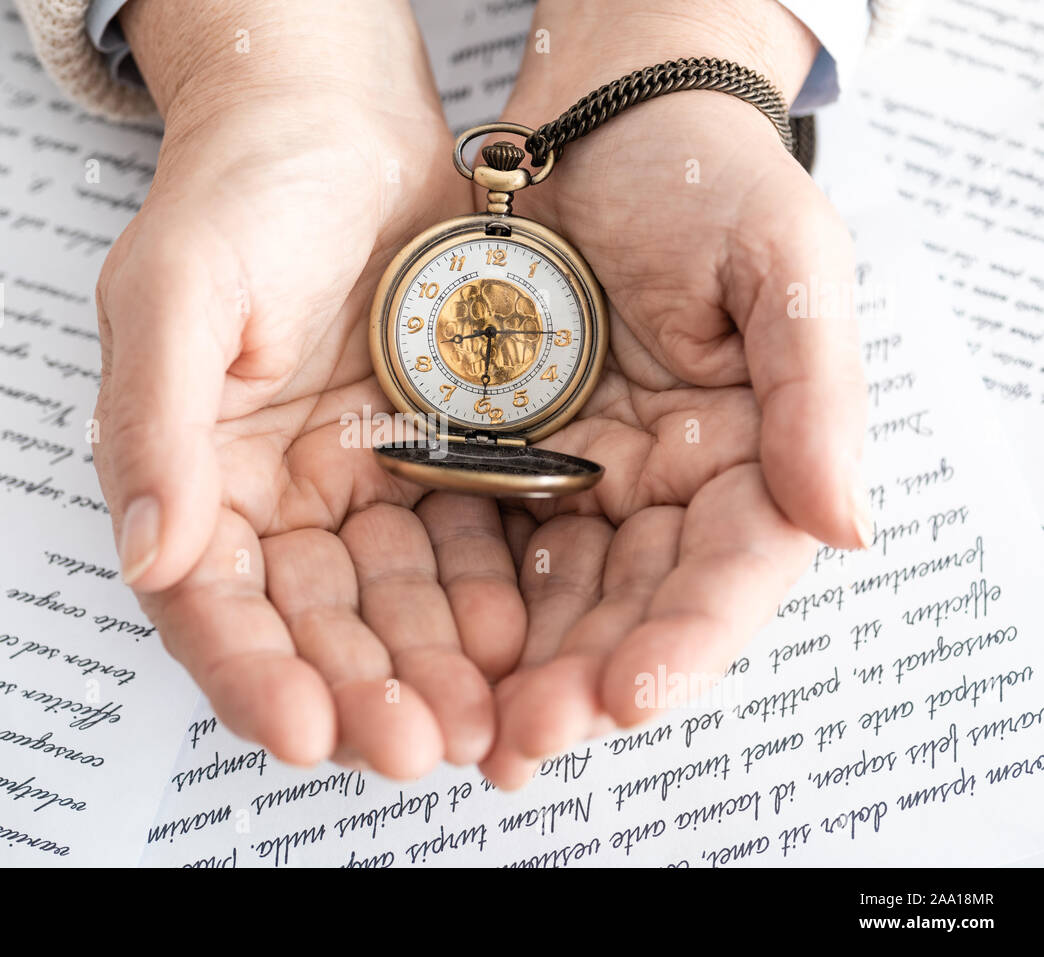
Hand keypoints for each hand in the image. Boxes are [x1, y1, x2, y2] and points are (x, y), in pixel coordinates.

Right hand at [92, 0, 524, 776]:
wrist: (342, 124)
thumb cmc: (243, 191)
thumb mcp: (176, 289)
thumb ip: (154, 420)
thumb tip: (148, 550)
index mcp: (195, 475)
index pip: (211, 602)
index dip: (251, 673)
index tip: (303, 731)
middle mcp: (275, 498)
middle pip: (314, 625)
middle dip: (362, 694)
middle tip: (421, 747)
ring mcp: (358, 485)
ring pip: (395, 602)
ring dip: (432, 667)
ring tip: (482, 720)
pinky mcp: (434, 462)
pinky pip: (462, 544)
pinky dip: (485, 596)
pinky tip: (514, 636)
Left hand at [478, 0, 868, 786]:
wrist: (600, 129)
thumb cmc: (704, 182)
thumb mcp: (784, 265)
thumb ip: (815, 394)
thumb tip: (847, 525)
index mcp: (751, 458)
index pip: (731, 575)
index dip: (687, 642)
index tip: (629, 694)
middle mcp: (671, 490)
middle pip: (636, 609)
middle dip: (584, 680)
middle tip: (523, 740)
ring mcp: (588, 484)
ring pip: (559, 601)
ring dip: (519, 669)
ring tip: (471, 727)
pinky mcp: (514, 468)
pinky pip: (489, 549)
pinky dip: (467, 606)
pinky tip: (432, 652)